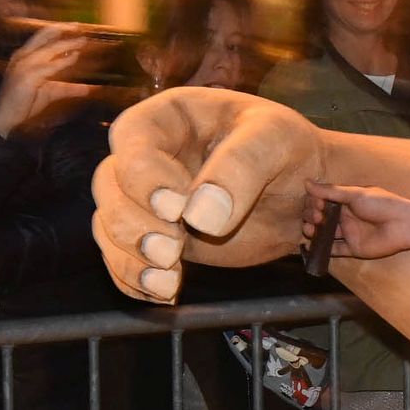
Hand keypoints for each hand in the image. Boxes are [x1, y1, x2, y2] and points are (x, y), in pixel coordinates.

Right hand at [0, 25, 93, 138]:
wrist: (6, 118)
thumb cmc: (24, 103)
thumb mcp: (49, 92)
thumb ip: (67, 88)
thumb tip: (88, 89)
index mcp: (23, 56)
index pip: (41, 36)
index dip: (57, 29)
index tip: (74, 25)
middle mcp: (22, 57)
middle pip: (44, 36)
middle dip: (63, 29)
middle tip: (79, 26)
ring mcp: (23, 65)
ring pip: (49, 49)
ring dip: (67, 44)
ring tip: (82, 41)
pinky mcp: (27, 76)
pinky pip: (49, 66)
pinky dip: (63, 62)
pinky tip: (74, 57)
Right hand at [90, 87, 324, 300]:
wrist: (301, 194)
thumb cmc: (287, 150)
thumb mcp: (274, 141)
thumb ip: (240, 169)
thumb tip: (199, 217)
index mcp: (170, 116)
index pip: (131, 137)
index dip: (143, 176)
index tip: (176, 209)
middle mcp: (149, 155)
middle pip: (108, 185)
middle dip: (132, 224)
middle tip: (171, 251)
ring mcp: (148, 199)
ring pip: (110, 224)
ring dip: (130, 258)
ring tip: (169, 281)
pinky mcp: (158, 236)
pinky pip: (124, 258)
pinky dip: (134, 280)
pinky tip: (162, 293)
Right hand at [305, 183, 409, 262]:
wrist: (403, 224)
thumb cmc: (382, 204)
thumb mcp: (354, 194)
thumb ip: (330, 191)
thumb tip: (306, 182)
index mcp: (346, 201)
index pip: (321, 201)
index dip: (314, 202)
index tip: (317, 204)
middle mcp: (345, 217)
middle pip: (319, 217)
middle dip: (311, 216)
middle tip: (316, 218)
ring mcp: (348, 233)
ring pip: (324, 234)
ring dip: (312, 231)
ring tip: (310, 231)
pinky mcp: (352, 249)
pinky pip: (334, 251)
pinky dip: (321, 250)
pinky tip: (310, 248)